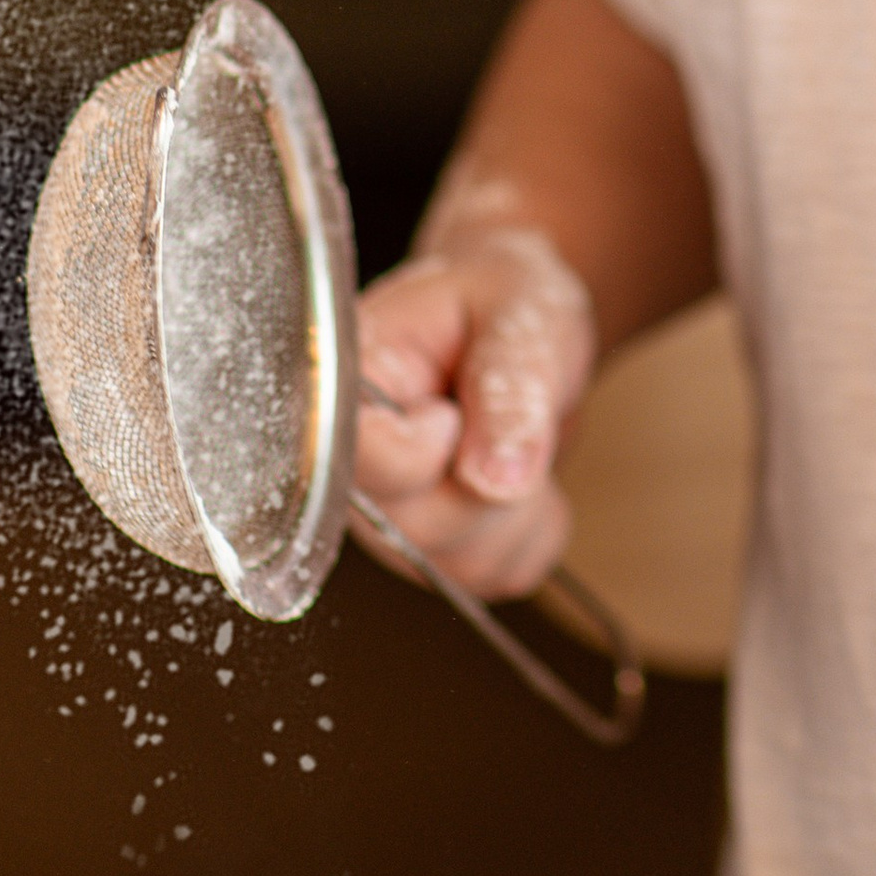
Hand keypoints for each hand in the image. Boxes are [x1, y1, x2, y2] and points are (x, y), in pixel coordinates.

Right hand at [350, 182, 597, 601]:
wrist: (510, 320)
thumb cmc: (498, 299)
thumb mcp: (518, 310)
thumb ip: (509, 384)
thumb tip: (495, 481)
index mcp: (342, 383)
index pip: (353, 458)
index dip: (424, 450)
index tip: (451, 408)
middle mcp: (345, 463)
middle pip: (420, 527)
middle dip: (492, 477)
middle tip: (500, 408)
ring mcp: (383, 517)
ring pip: (463, 562)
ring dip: (519, 505)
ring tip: (509, 433)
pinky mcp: (427, 552)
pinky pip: (499, 576)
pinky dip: (533, 529)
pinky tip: (517, 472)